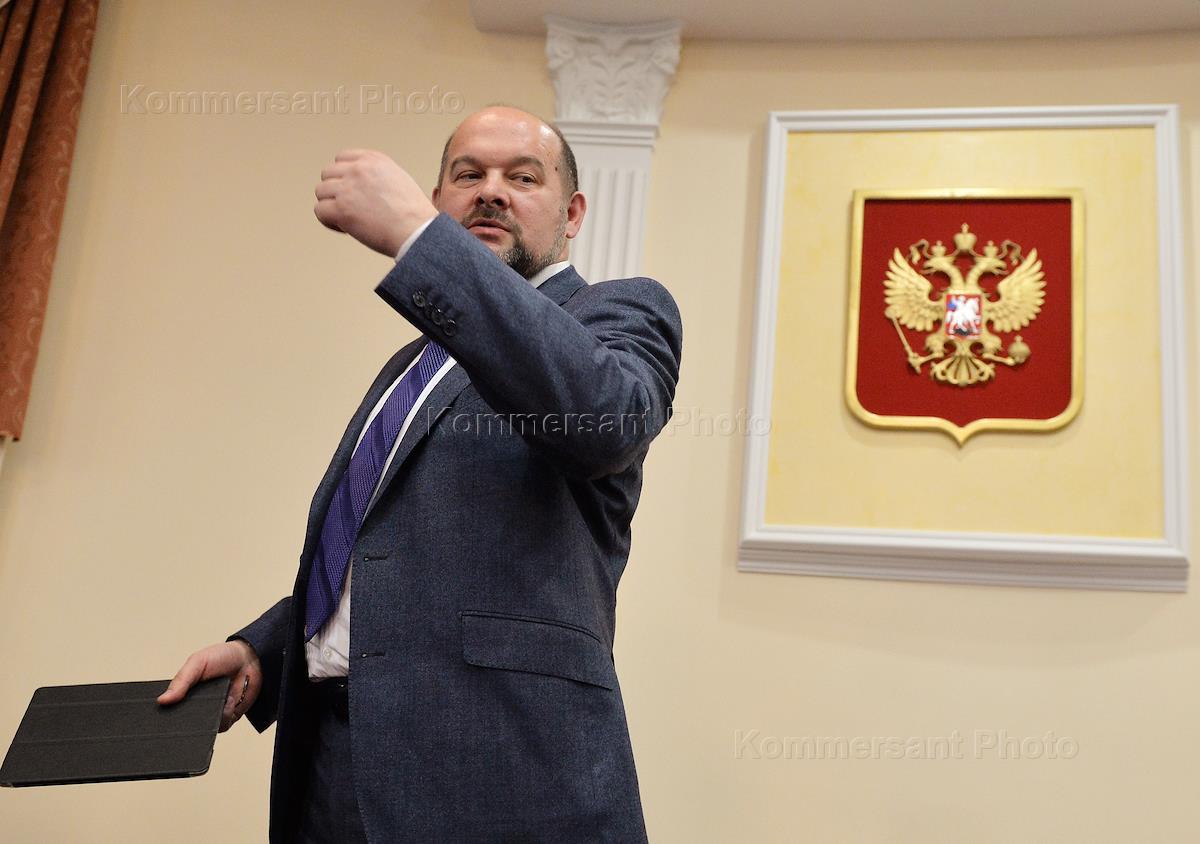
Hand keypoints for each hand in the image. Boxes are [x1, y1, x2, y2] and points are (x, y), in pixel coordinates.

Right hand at [157, 639, 262, 731]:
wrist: (250, 659)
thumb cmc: (222, 657)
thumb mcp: (197, 663)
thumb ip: (181, 681)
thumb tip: (162, 700)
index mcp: (183, 693)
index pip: (167, 709)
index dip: (163, 715)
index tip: (160, 718)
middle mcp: (195, 706)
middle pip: (182, 724)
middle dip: (184, 722)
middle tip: (191, 712)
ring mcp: (210, 713)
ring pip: (201, 728)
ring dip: (208, 718)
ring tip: (216, 700)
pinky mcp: (226, 718)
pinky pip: (220, 726)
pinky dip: (225, 715)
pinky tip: (230, 700)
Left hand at [313, 149, 436, 256]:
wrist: (417, 231)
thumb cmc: (413, 214)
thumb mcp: (398, 179)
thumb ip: (375, 176)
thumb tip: (358, 187)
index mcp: (373, 159)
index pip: (341, 158)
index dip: (343, 177)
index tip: (352, 192)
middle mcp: (358, 169)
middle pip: (327, 174)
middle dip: (335, 191)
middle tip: (350, 207)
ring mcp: (348, 188)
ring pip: (321, 192)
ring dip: (331, 206)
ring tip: (348, 219)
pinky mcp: (341, 209)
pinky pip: (319, 211)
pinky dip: (329, 221)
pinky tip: (345, 228)